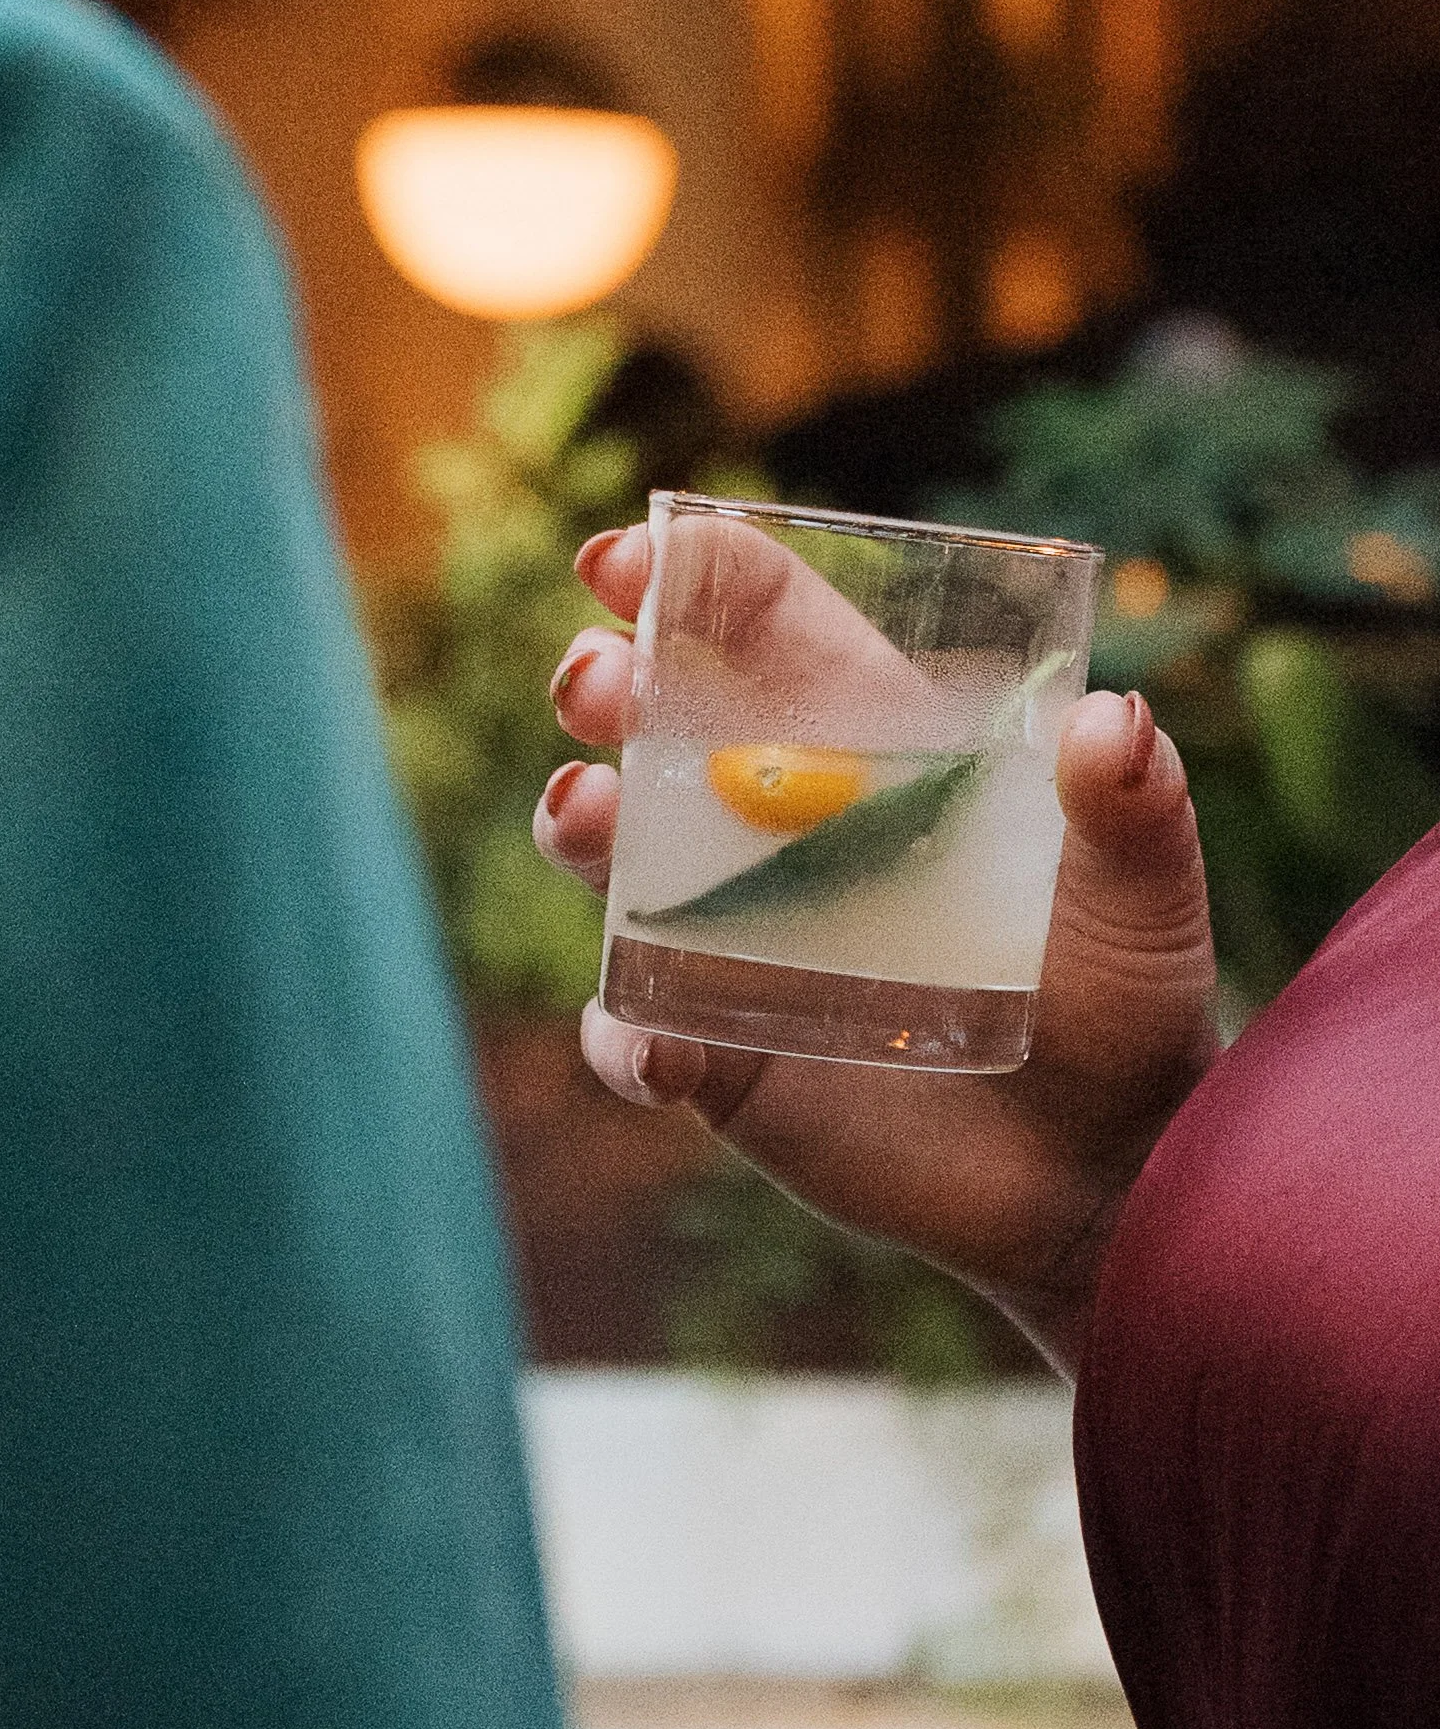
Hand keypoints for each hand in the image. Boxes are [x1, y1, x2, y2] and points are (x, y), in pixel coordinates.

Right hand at [534, 524, 1220, 1376]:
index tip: (631, 557)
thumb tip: (1113, 722)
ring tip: (587, 813)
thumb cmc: (1127, 1002)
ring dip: (582, 825)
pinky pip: (635, 1038)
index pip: (762, 630)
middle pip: (657, 726)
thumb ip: (1135, 808)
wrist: (1100, 1172)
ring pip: (616, 863)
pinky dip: (625, 1039)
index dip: (687, 577)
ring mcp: (732, 944)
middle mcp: (778, 831)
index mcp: (871, 750)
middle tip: (596, 682)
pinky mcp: (719, 1058)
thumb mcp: (1146, 898)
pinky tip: (655, 1050)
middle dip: (605, 681)